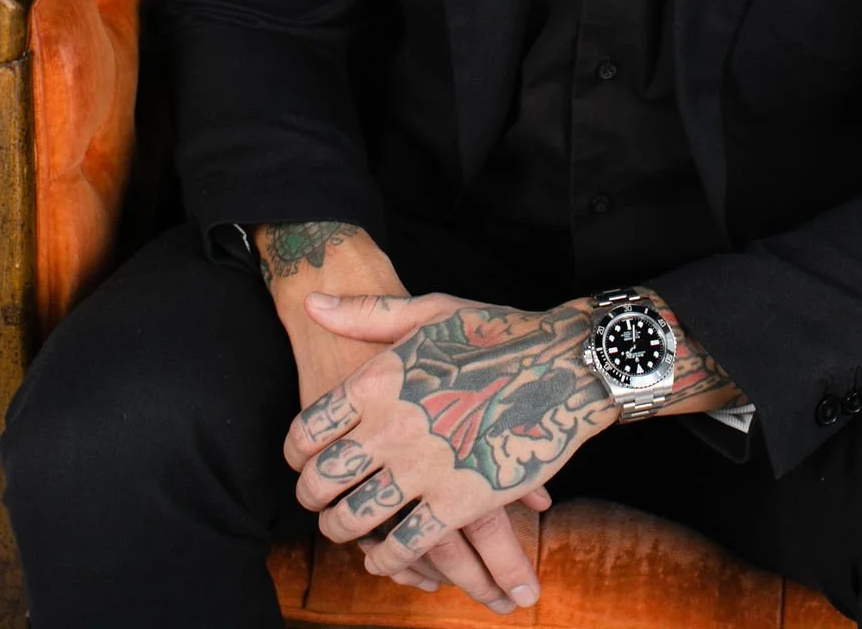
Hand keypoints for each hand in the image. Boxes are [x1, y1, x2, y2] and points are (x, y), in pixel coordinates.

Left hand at [286, 292, 616, 600]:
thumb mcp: (429, 310)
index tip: (301, 461)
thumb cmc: (499, 333)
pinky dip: (390, 557)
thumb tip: (311, 304)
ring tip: (343, 530)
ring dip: (342, 530)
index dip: (296, 453)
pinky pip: (408, 542)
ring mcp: (424, 468)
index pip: (307, 429)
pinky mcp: (460, 501)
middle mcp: (391, 427)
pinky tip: (385, 557)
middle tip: (314, 502)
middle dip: (311, 497)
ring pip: (357, 517)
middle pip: (323, 479)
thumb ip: (367, 313)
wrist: (566, 365)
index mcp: (377, 381)